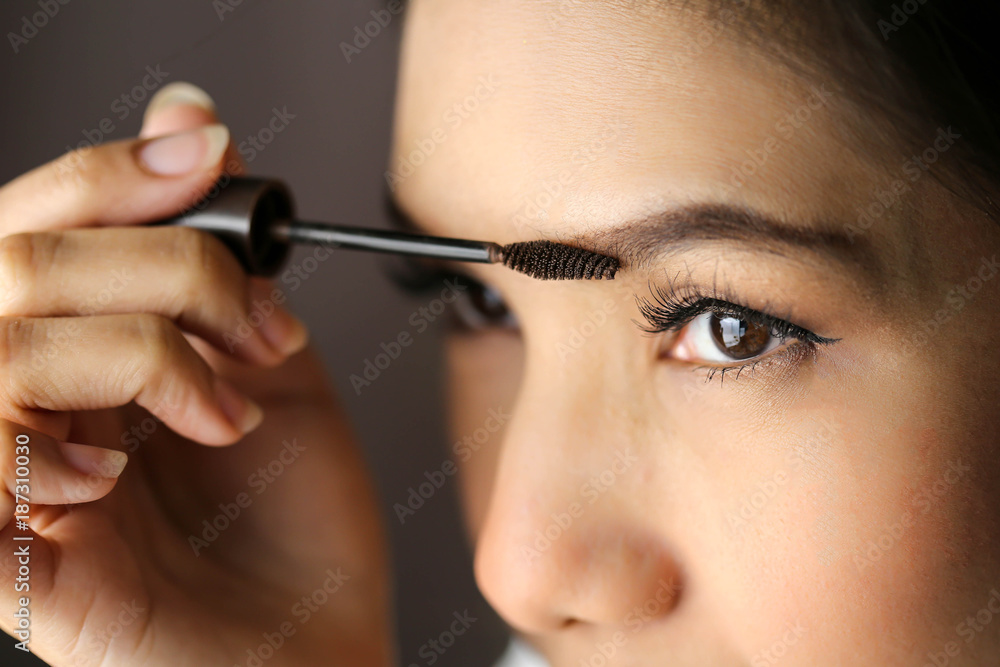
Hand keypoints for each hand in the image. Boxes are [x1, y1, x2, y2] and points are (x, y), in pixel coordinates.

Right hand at [0, 83, 391, 665]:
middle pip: (18, 265)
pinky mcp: (11, 561)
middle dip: (166, 268)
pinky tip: (116, 471)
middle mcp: (37, 404)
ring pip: (4, 345)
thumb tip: (186, 122)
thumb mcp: (279, 368)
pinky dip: (47, 447)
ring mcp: (15, 480)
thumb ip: (228, 263)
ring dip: (140, 353)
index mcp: (88, 352)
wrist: (317, 645)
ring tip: (223, 413)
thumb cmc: (297, 526)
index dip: (112, 175)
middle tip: (256, 327)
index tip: (209, 156)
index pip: (42, 226)